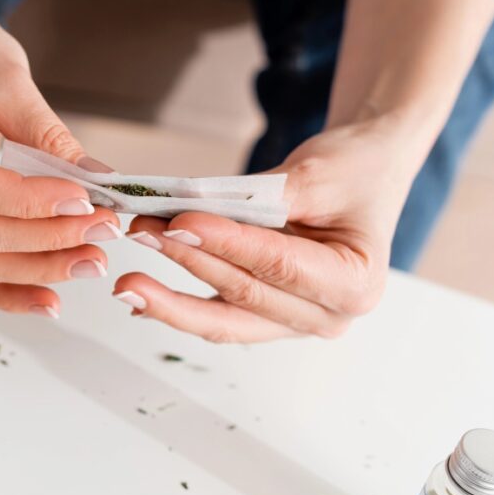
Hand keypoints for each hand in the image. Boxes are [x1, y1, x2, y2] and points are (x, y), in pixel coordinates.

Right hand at [0, 4, 119, 318]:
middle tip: (103, 231)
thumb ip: (47, 135)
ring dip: (36, 269)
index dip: (30, 203)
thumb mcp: (6, 79)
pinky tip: (50, 300)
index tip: (85, 200)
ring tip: (90, 260)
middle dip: (44, 240)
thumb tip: (99, 185)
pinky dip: (9, 291)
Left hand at [112, 121, 415, 341]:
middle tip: (140, 235)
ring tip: (128, 274)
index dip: (226, 245)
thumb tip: (187, 215)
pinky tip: (141, 299)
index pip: (278, 265)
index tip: (179, 223)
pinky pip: (218, 317)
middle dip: (187, 264)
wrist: (365, 176)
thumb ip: (257, 200)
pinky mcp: (267, 318)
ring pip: (223, 320)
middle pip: (244, 298)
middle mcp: (329, 316)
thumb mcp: (316, 174)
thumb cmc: (352, 171)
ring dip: (171, 296)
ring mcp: (296, 323)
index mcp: (355, 284)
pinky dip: (179, 307)